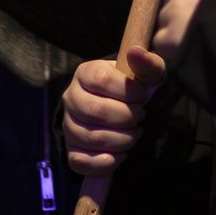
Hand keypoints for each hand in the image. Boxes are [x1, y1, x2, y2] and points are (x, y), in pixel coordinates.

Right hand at [63, 46, 165, 177]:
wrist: (122, 107)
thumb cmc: (134, 87)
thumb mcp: (146, 74)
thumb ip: (147, 64)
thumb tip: (135, 52)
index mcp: (86, 72)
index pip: (103, 80)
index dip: (128, 91)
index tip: (144, 95)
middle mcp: (71, 97)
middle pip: (96, 111)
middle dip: (127, 117)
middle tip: (140, 117)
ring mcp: (68, 124)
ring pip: (90, 137)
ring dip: (121, 140)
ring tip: (134, 134)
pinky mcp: (71, 149)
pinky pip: (80, 162)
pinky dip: (104, 162)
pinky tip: (121, 154)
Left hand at [121, 0, 215, 63]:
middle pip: (168, 3)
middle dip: (180, 14)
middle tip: (206, 24)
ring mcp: (173, 12)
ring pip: (166, 26)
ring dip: (179, 34)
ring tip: (207, 38)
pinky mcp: (170, 37)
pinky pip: (165, 46)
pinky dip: (175, 51)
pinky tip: (197, 50)